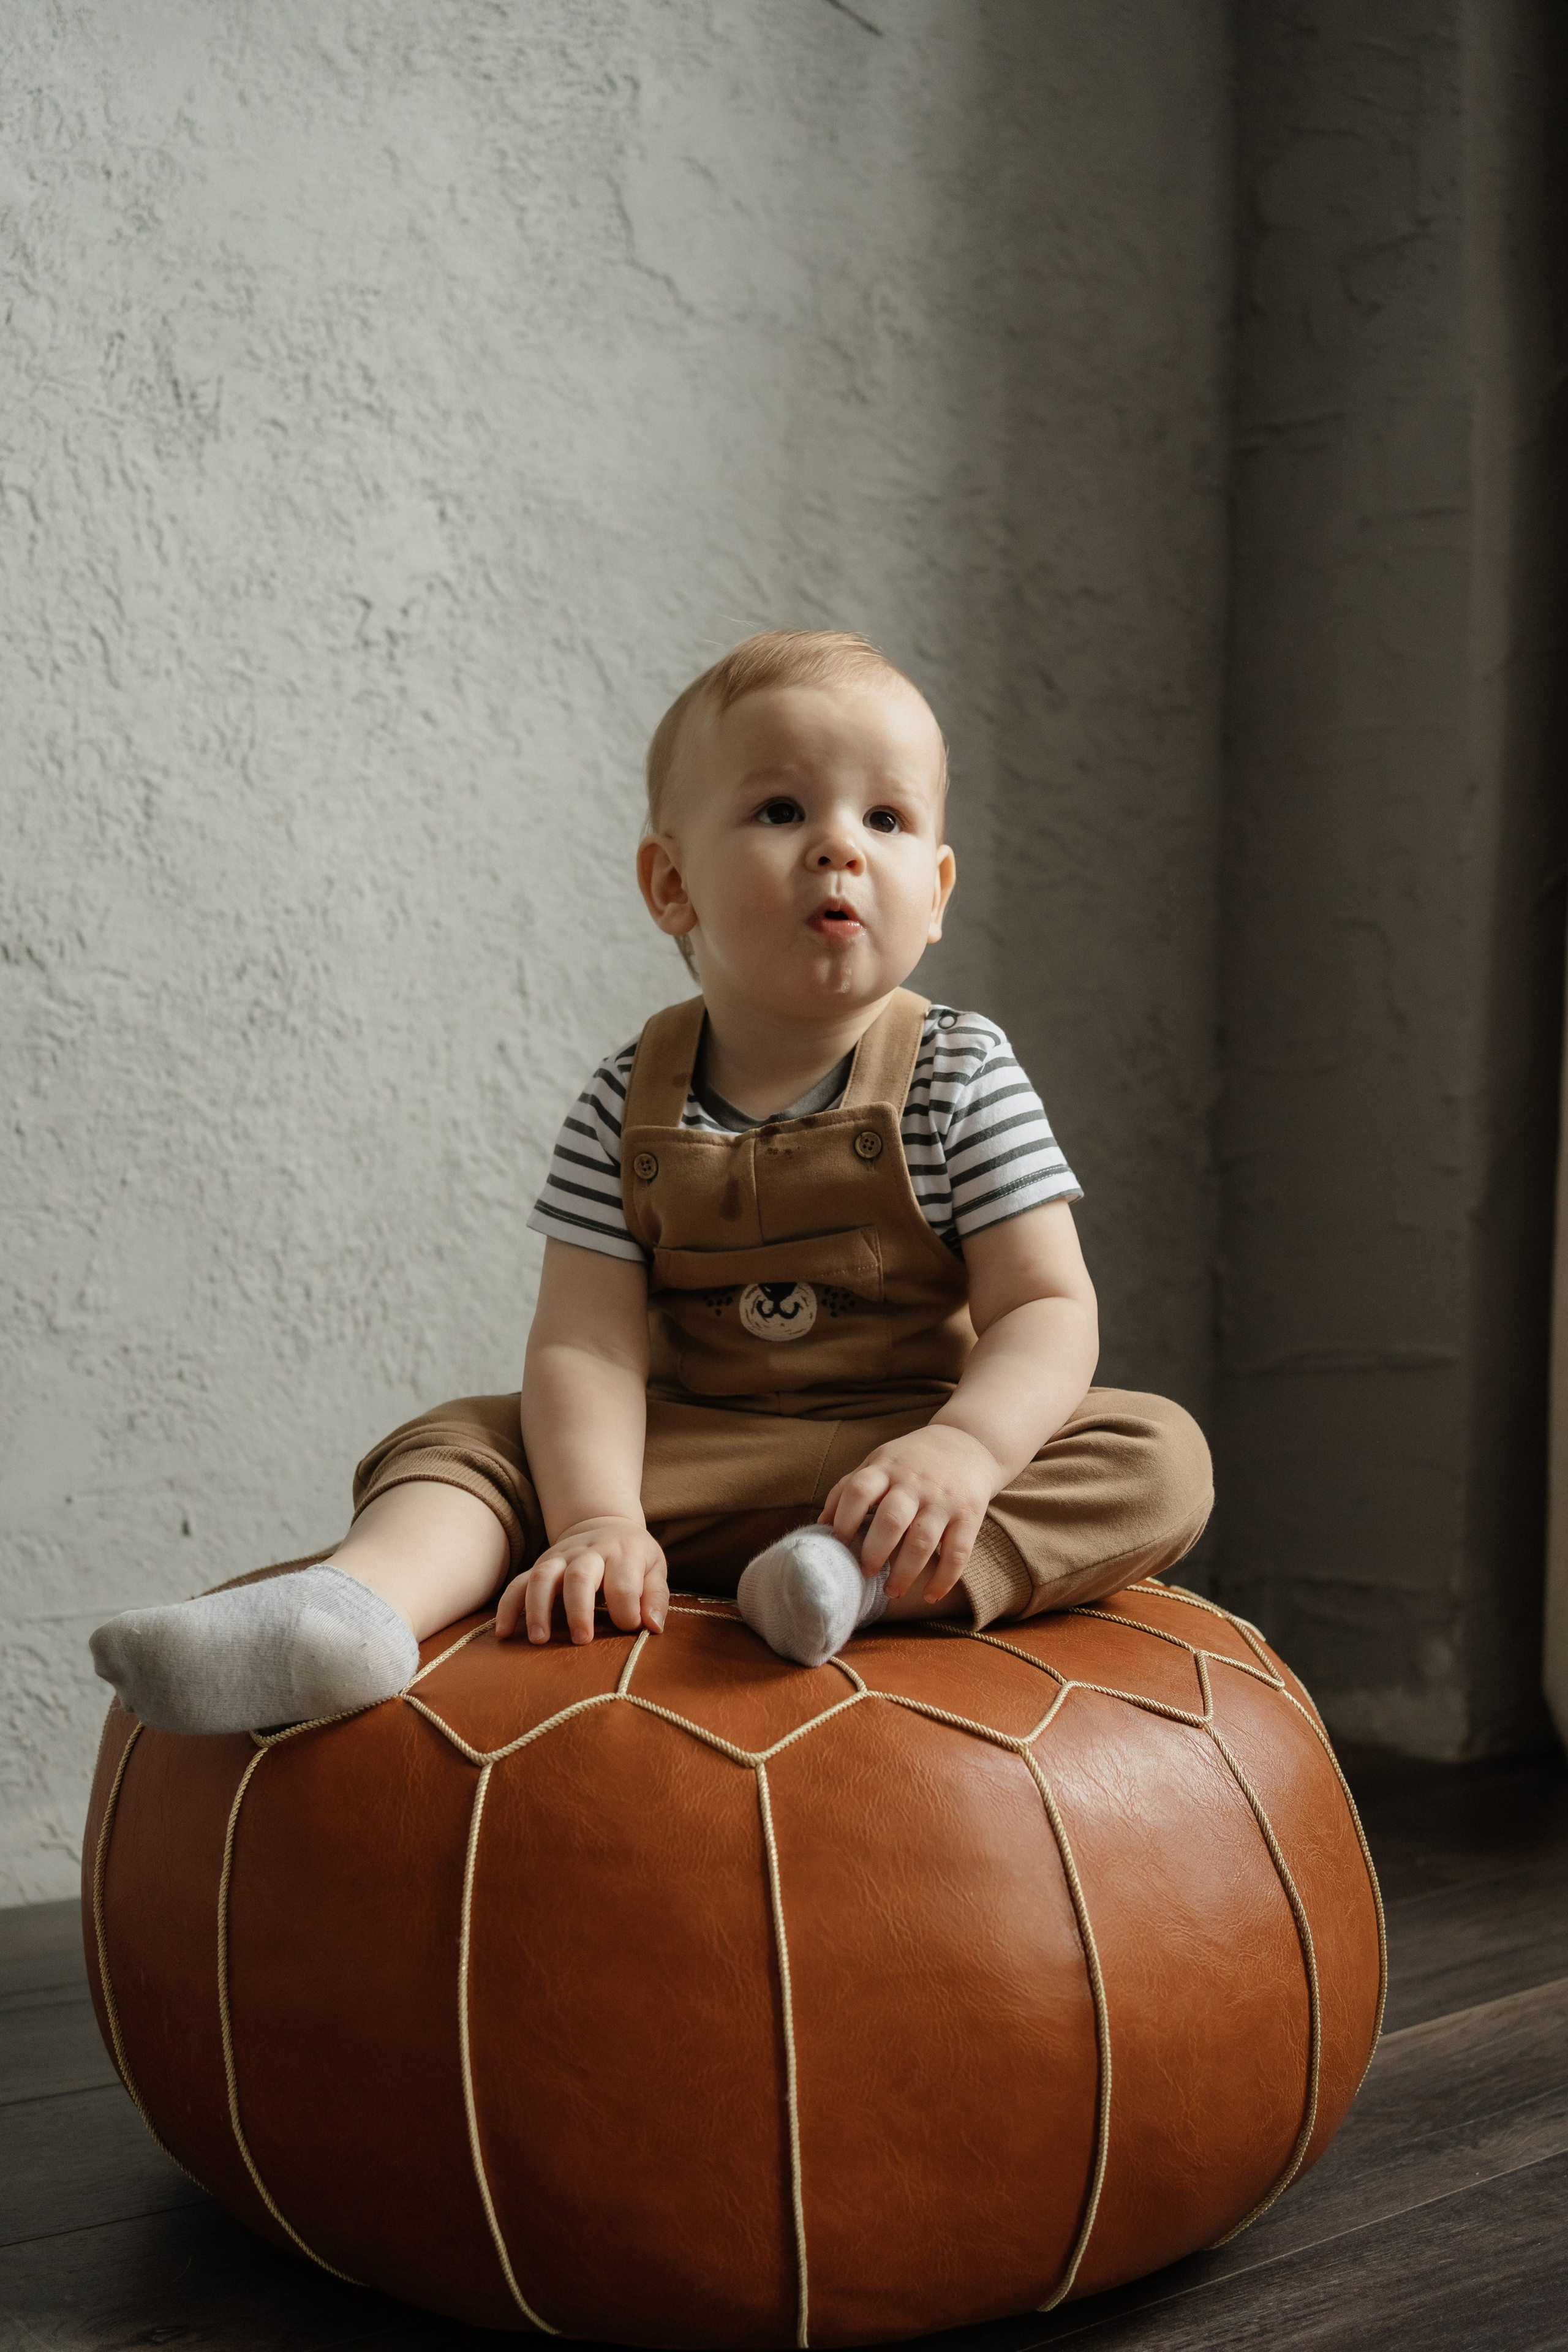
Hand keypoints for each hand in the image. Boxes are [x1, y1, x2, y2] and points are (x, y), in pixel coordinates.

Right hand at [495, 1517, 668, 1645]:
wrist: (604, 1524)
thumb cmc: (633, 1557)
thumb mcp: (654, 1568)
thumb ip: (656, 1596)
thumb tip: (653, 1627)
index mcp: (622, 1553)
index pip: (624, 1581)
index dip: (627, 1608)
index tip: (629, 1629)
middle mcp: (588, 1553)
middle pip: (579, 1576)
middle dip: (578, 1609)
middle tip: (581, 1640)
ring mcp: (559, 1558)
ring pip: (543, 1577)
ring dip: (539, 1608)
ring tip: (539, 1640)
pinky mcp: (540, 1566)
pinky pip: (518, 1583)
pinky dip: (508, 1607)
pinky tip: (504, 1632)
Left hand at [818, 1424, 1000, 1602]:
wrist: (969, 1443)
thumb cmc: (912, 1460)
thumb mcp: (880, 1462)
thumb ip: (850, 1487)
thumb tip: (821, 1524)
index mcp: (886, 1468)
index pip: (858, 1490)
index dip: (844, 1519)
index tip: (839, 1543)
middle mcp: (914, 1483)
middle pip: (890, 1520)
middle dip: (874, 1552)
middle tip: (865, 1572)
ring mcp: (943, 1500)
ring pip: (922, 1541)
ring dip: (904, 1573)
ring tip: (891, 1591)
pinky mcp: (969, 1515)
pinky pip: (957, 1552)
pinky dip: (943, 1579)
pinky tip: (929, 1595)